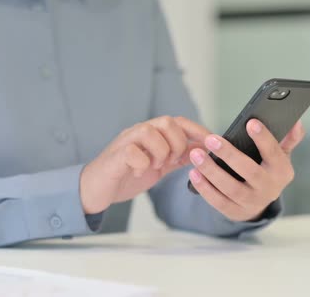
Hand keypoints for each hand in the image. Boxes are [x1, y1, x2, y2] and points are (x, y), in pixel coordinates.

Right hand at [80, 116, 209, 213]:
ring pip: (150, 132)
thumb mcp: (159, 165)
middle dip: (177, 144)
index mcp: (152, 134)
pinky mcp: (114, 156)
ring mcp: (125, 142)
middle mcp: (139, 132)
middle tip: (171, 161)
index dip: (197, 130)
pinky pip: (132, 151)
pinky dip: (141, 164)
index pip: (178, 121)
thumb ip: (178, 156)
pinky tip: (138, 173)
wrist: (97, 189)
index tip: (212, 142)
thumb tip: (202, 149)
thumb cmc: (127, 175)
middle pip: (167, 122)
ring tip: (154, 166)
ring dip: (159, 152)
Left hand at [188, 119, 305, 220]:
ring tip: (196, 154)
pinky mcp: (235, 212)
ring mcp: (252, 202)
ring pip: (230, 188)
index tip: (250, 122)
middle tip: (211, 139)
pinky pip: (218, 201)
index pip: (273, 152)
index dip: (263, 138)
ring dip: (211, 171)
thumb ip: (289, 138)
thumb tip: (296, 121)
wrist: (259, 204)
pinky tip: (193, 174)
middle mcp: (269, 188)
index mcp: (282, 171)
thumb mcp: (280, 156)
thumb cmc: (267, 170)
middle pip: (249, 171)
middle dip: (229, 154)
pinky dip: (205, 188)